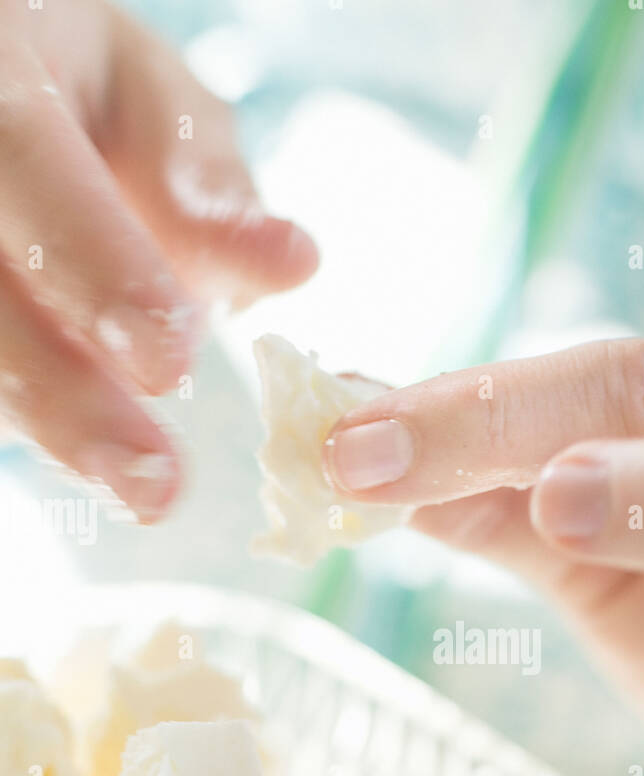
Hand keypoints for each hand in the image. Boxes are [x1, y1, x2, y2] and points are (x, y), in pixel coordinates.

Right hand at [0, 0, 316, 517]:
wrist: (7, 94)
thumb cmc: (86, 94)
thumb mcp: (153, 101)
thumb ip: (203, 181)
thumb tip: (291, 264)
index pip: (29, 167)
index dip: (97, 268)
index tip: (171, 363)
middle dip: (64, 392)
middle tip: (153, 480)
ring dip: (53, 428)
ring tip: (143, 491)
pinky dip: (42, 419)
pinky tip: (104, 459)